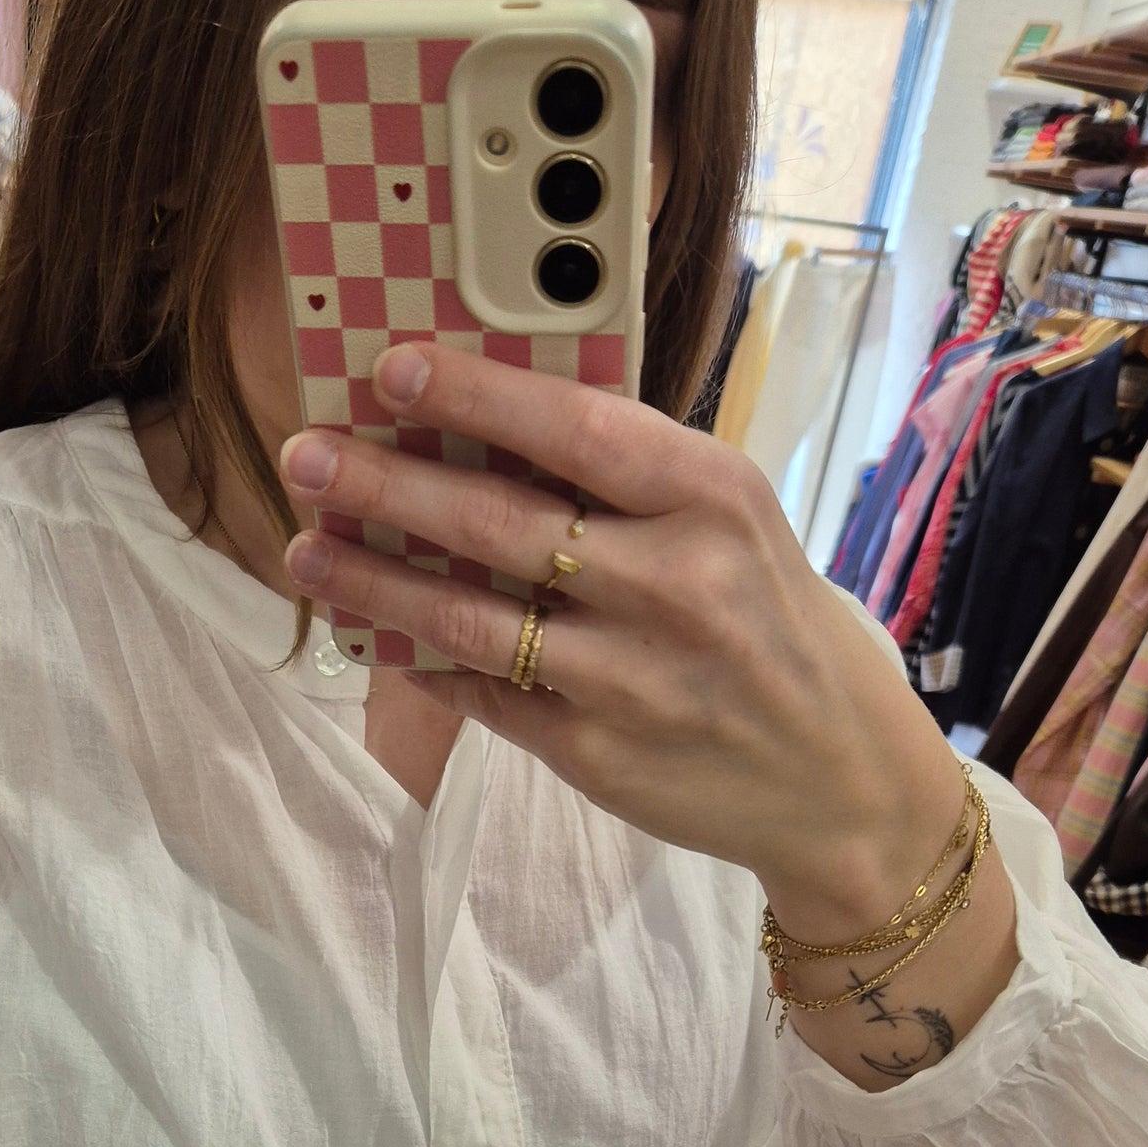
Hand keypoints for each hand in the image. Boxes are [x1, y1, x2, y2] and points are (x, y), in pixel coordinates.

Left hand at [280, 341, 967, 943]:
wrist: (841, 778)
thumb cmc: (774, 625)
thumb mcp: (734, 528)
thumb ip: (631, 481)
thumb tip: (485, 422)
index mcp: (713, 498)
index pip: (575, 428)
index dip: (473, 395)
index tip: (389, 368)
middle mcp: (674, 584)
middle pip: (498, 522)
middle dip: (386, 485)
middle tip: (307, 455)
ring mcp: (631, 677)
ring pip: (470, 617)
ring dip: (374, 581)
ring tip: (307, 550)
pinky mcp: (597, 754)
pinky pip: (485, 693)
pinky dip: (422, 659)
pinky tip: (371, 631)